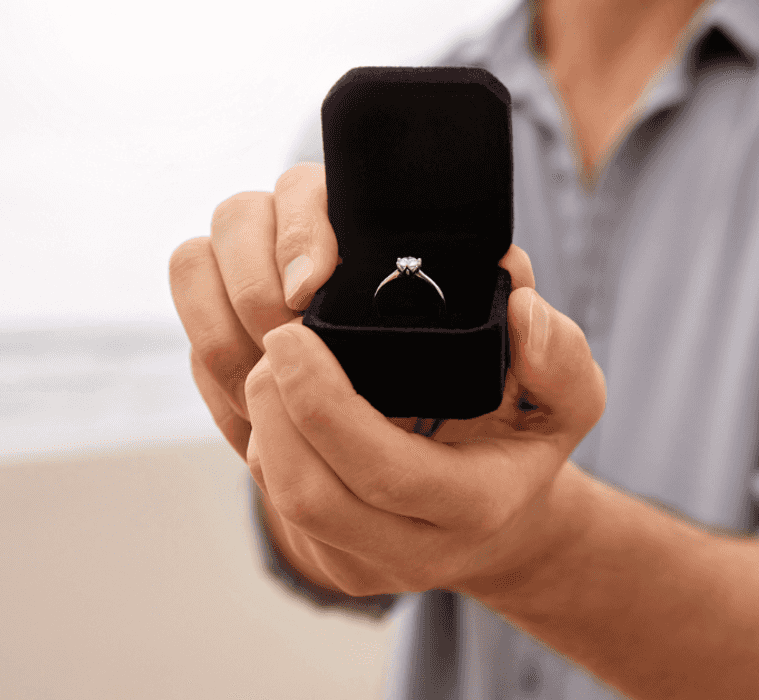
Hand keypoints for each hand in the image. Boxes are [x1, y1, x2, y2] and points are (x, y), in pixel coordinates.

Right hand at [168, 162, 541, 451]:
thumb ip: (562, 361)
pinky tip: (257, 420)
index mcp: (398, 242)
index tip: (310, 289)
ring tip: (272, 397)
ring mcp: (272, 302)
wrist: (462, 485)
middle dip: (249, 292)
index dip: (297, 230)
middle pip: (236, 219)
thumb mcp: (561, 401)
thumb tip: (522, 306)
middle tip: (285, 355)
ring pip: (197, 273)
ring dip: (222, 339)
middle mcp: (326, 254)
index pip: (313, 191)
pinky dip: (214, 378)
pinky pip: (196, 345)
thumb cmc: (511, 427)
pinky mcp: (240, 356)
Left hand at [170, 162, 606, 594]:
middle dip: (275, 410)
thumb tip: (520, 306)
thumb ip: (559, 354)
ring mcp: (361, 560)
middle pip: (311, 497)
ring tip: (271, 358)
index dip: (325, 405)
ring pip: (279, 501)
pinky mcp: (323, 554)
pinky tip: (268, 385)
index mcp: (474, 506)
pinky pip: (267, 497)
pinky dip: (253, 432)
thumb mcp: (571, 398)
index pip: (383, 473)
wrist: (501, 516)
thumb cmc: (525, 442)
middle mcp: (412, 549)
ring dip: (258, 420)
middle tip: (274, 338)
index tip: (295, 332)